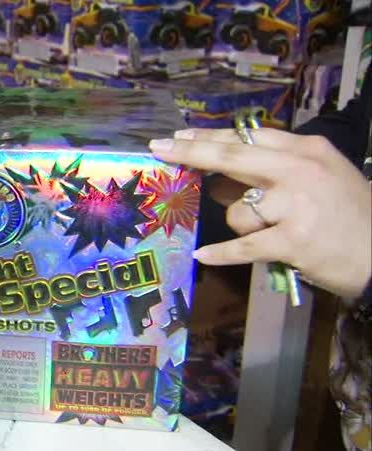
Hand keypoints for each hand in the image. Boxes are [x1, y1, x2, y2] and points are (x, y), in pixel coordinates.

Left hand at [149, 128, 371, 300]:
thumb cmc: (352, 215)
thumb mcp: (322, 176)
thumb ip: (276, 170)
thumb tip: (220, 176)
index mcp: (307, 151)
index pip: (249, 138)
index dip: (211, 137)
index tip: (180, 135)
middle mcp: (300, 171)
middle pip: (232, 156)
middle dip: (191, 151)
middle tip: (159, 147)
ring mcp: (296, 206)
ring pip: (238, 210)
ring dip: (241, 224)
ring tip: (271, 232)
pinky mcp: (293, 241)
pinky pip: (244, 246)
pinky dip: (223, 253)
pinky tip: (203, 255)